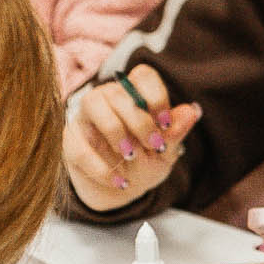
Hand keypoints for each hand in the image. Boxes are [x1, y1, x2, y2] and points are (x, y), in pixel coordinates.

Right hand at [64, 63, 201, 210]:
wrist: (120, 188)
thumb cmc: (144, 162)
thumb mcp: (164, 152)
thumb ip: (174, 132)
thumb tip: (193, 111)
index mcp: (134, 94)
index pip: (142, 76)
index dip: (156, 95)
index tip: (166, 123)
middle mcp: (107, 98)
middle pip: (118, 91)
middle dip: (139, 120)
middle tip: (154, 145)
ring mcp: (85, 117)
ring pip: (93, 103)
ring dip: (115, 130)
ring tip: (131, 156)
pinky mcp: (70, 141)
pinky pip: (77, 144)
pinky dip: (99, 166)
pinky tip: (119, 181)